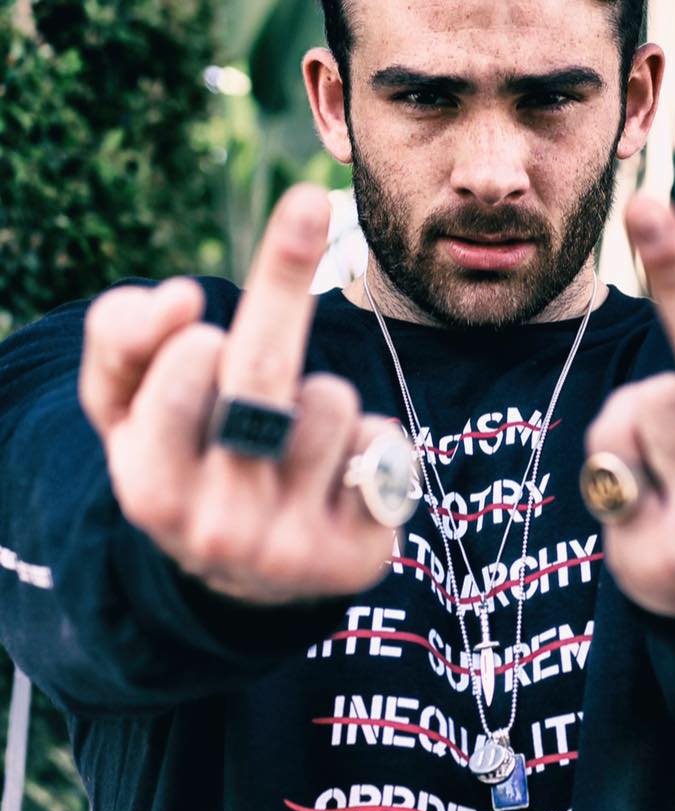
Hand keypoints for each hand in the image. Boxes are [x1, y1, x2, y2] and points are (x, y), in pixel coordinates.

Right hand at [80, 184, 399, 604]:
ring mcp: (294, 545)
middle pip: (262, 374)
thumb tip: (175, 296)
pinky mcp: (358, 555)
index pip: (177, 372)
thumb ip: (122, 342)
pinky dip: (367, 440)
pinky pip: (382, 444)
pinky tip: (340, 480)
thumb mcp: (131, 413)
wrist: (248, 580)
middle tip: (307, 198)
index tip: (197, 308)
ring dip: (322, 396)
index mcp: (149, 485)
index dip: (192, 334)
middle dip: (284, 275)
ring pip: (331, 401)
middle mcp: (219, 524)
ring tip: (298, 443)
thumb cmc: (191, 464)